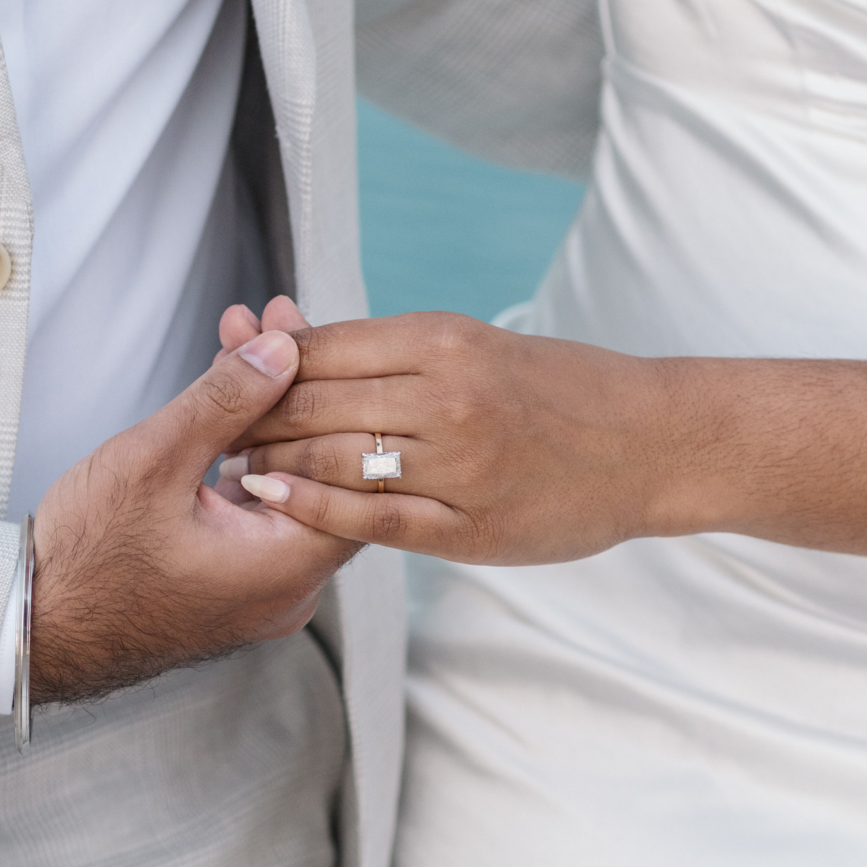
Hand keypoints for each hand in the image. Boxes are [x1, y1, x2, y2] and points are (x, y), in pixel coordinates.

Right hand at [29, 324, 360, 703]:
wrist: (35, 627)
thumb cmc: (86, 560)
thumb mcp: (153, 460)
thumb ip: (225, 400)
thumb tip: (281, 348)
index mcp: (286, 567)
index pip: (351, 469)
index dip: (329, 391)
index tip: (295, 330)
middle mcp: (290, 587)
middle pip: (321, 471)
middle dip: (292, 389)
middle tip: (268, 324)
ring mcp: (265, 587)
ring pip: (289, 484)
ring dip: (265, 417)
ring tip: (241, 343)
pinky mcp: (237, 581)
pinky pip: (260, 507)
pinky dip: (247, 455)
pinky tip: (227, 402)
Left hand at [224, 312, 691, 565]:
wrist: (652, 443)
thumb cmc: (563, 390)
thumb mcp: (480, 346)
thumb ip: (398, 352)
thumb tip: (307, 348)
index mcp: (445, 340)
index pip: (323, 348)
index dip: (264, 366)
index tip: (231, 378)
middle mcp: (446, 395)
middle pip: (314, 402)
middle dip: (252, 416)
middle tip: (214, 430)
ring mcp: (457, 463)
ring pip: (331, 458)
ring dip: (270, 462)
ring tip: (232, 467)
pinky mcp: (467, 526)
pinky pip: (370, 518)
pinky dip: (311, 508)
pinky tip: (273, 500)